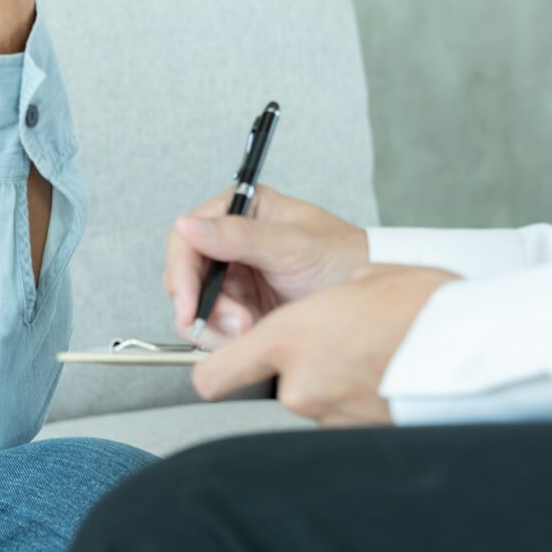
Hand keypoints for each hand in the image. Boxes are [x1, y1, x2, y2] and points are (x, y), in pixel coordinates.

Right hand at [166, 187, 370, 346]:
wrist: (370, 304)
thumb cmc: (344, 260)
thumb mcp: (292, 246)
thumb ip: (238, 236)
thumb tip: (189, 225)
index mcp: (242, 212)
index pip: (187, 239)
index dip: (181, 272)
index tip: (188, 303)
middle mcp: (232, 244)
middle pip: (185, 277)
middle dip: (204, 305)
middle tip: (233, 323)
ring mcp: (235, 279)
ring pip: (195, 307)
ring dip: (215, 325)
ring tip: (250, 328)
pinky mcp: (240, 309)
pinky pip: (212, 328)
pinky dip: (224, 339)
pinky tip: (250, 335)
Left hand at [191, 264, 460, 425]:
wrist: (480, 347)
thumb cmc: (426, 307)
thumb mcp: (360, 280)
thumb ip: (314, 302)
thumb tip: (305, 306)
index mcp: (288, 338)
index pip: (212, 375)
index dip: (215, 369)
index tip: (222, 360)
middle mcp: (299, 384)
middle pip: (272, 382)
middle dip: (297, 365)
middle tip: (339, 341)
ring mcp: (328, 415)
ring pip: (312, 396)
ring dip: (333, 379)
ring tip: (373, 352)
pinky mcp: (356, 435)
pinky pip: (342, 411)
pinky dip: (357, 396)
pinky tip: (386, 373)